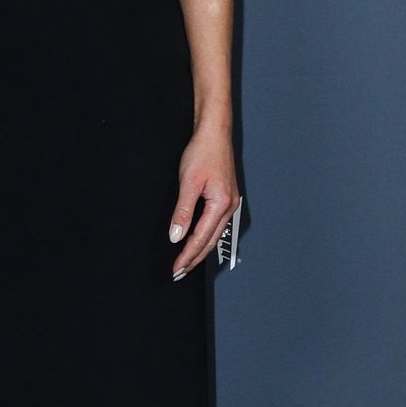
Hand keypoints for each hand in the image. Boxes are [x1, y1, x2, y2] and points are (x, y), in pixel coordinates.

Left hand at [168, 124, 238, 279]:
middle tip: (179, 273)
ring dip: (199, 250)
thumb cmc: (203, 153)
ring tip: (186, 262)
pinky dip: (204, 236)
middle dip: (194, 258)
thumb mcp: (188, 182)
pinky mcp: (225, 197)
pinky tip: (197, 241)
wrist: (214, 133)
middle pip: (210, 241)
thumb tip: (176, 236)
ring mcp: (229, 202)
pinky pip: (214, 224)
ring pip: (213, 234)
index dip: (187, 255)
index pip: (201, 238)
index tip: (176, 269)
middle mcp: (229, 207)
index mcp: (221, 204)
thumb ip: (183, 211)